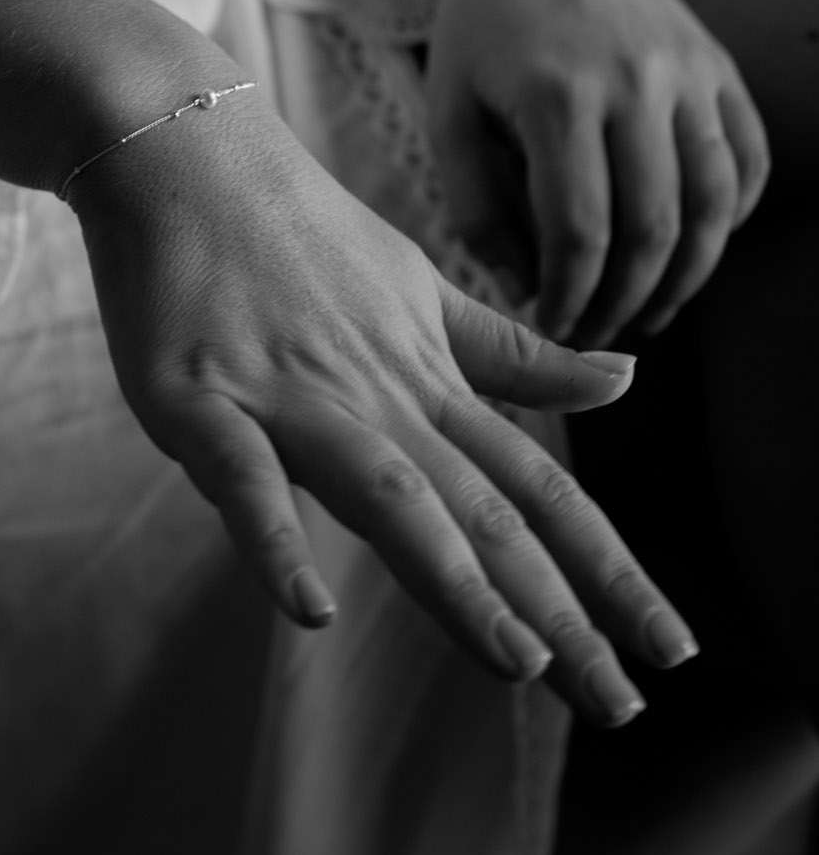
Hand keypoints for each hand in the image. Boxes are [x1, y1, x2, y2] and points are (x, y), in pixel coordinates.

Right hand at [71, 93, 698, 726]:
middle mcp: (376, 395)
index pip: (537, 489)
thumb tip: (622, 379)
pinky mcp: (201, 400)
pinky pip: (243, 477)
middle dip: (559, 613)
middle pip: (484, 511)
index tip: (670, 650)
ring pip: (389, 492)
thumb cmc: (296, 226)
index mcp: (428, 379)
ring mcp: (289, 397)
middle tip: (623, 706)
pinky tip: (311, 607)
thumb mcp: (420, 291)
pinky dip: (277, 540)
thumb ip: (510, 352)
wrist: (184, 149)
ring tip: (518, 660)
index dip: (606, 571)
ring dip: (456, 578)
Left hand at [427, 0, 770, 347]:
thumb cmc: (483, 29)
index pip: (581, 230)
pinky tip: (693, 247)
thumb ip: (475, 205)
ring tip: (649, 311)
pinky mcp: (717, 66)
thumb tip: (525, 284)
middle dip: (625, 300)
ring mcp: (687, 72)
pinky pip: (748, 158)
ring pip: (713, 203)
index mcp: (558, 95)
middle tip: (597, 333)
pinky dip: (732, 215)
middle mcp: (635, 82)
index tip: (553, 326)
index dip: (571, 295)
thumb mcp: (448, 110)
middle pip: (653, 228)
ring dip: (688, 277)